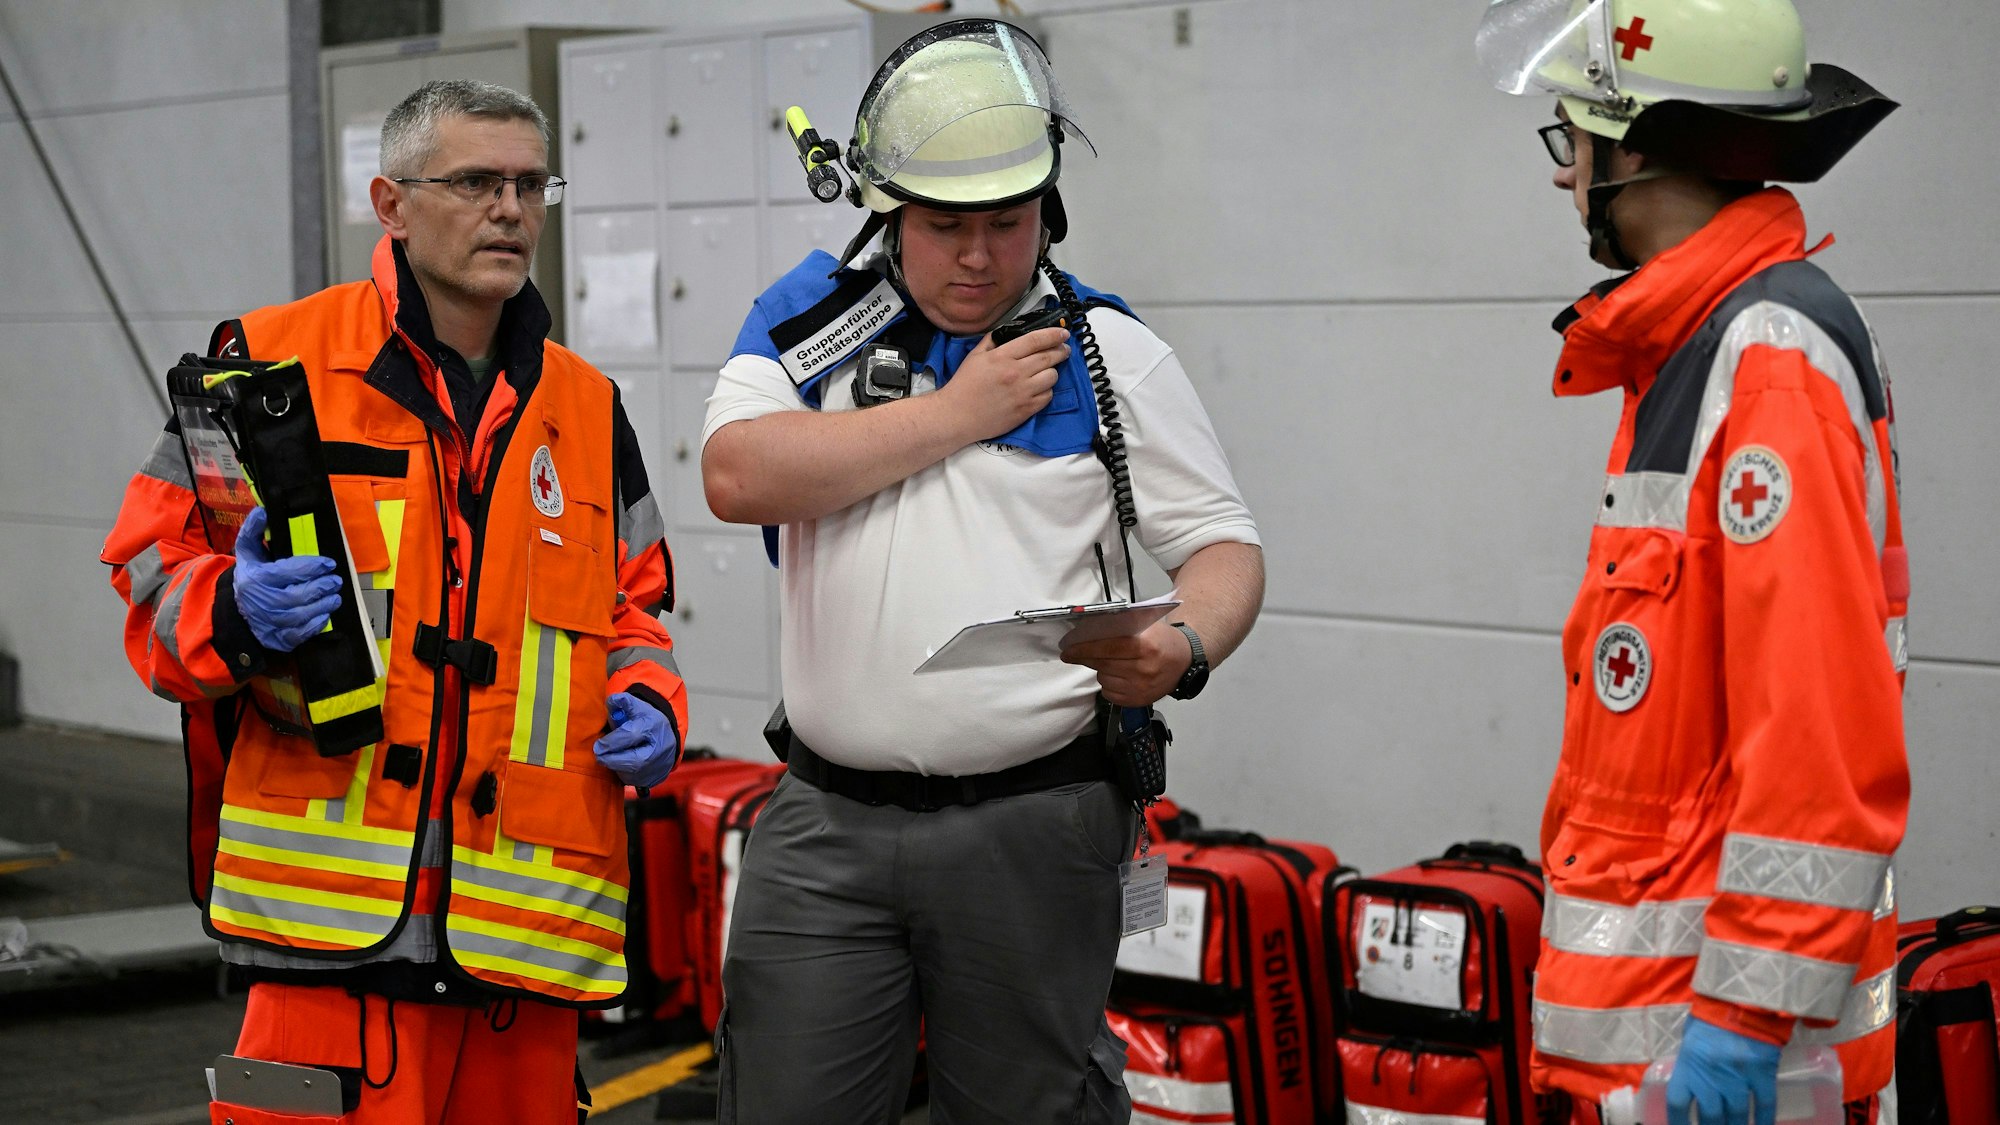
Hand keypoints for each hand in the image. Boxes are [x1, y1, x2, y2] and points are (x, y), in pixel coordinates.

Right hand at [232, 507, 343, 653]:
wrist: (236, 610)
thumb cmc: (250, 576)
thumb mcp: (247, 551)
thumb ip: (253, 531)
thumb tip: (263, 511)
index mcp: (256, 578)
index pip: (287, 572)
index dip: (312, 567)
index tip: (329, 563)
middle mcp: (261, 602)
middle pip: (296, 597)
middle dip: (320, 587)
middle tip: (336, 581)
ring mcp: (268, 623)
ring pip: (299, 616)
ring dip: (322, 606)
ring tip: (335, 596)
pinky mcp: (276, 639)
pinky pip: (299, 634)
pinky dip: (314, 625)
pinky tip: (324, 614)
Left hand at [593, 691, 678, 788]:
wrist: (667, 736)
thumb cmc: (647, 720)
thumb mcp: (637, 706)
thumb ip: (622, 701)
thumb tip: (611, 701)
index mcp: (654, 726)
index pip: (631, 735)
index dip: (612, 741)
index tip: (598, 744)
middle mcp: (660, 748)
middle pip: (634, 760)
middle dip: (612, 759)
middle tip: (598, 755)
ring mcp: (659, 765)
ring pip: (632, 772)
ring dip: (616, 766)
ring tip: (609, 757)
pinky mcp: (655, 778)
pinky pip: (634, 780)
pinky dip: (623, 773)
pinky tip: (619, 764)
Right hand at [937, 326, 1069, 442]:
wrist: (957, 415)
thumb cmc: (964, 385)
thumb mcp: (975, 356)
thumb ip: (993, 341)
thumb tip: (1009, 331)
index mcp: (1002, 356)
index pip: (1035, 340)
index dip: (1053, 334)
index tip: (1063, 333)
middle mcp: (1015, 373)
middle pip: (1049, 357)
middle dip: (1061, 350)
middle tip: (1064, 349)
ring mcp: (1022, 392)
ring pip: (1052, 377)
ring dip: (1053, 371)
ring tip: (1048, 370)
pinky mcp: (1026, 410)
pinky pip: (1047, 396)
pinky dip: (1047, 390)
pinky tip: (1040, 388)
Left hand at [1061, 621, 1193, 707]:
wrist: (1184, 662)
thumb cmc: (1163, 641)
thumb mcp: (1146, 626)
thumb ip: (1120, 627)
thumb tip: (1088, 630)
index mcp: (1145, 646)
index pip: (1106, 648)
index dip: (1083, 649)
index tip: (1067, 650)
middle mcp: (1143, 669)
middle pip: (1102, 664)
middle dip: (1085, 658)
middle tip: (1074, 653)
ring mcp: (1140, 688)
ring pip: (1103, 678)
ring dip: (1101, 670)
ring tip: (1114, 662)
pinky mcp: (1137, 701)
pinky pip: (1109, 693)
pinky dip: (1109, 683)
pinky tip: (1119, 675)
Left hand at [1666, 1017, 1782, 1124]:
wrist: (1740, 1000)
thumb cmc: (1710, 1017)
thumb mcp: (1689, 1039)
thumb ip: (1690, 1063)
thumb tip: (1689, 1082)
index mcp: (1689, 1066)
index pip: (1678, 1104)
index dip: (1678, 1123)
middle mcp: (1711, 1077)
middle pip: (1710, 1117)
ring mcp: (1738, 1078)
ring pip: (1737, 1116)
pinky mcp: (1762, 1075)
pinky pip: (1764, 1104)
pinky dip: (1764, 1120)